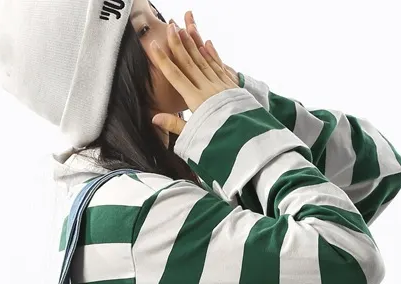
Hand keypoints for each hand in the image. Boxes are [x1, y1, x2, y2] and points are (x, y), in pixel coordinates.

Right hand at [148, 10, 238, 137]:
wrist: (246, 141)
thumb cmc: (218, 140)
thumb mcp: (194, 135)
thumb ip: (174, 125)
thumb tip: (154, 118)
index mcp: (197, 100)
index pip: (176, 76)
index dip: (163, 61)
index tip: (154, 46)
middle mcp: (208, 89)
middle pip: (190, 63)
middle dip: (178, 44)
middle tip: (170, 27)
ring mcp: (221, 86)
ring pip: (204, 61)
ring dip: (193, 44)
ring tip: (185, 29)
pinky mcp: (231, 87)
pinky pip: (220, 67)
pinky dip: (212, 55)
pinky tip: (206, 44)